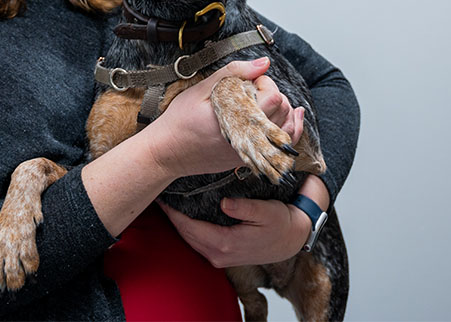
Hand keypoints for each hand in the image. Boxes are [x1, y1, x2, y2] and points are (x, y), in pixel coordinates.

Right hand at [142, 58, 305, 180]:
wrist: (166, 152)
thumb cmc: (179, 119)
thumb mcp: (202, 89)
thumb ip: (233, 73)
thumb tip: (263, 62)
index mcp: (237, 118)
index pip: (274, 98)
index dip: (265, 83)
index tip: (250, 80)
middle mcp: (247, 139)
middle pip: (283, 113)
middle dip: (275, 94)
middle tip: (254, 88)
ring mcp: (249, 153)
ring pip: (287, 132)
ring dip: (285, 111)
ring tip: (272, 99)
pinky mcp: (246, 160)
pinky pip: (279, 148)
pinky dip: (288, 130)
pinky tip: (292, 117)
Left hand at [159, 196, 310, 267]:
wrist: (291, 240)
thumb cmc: (279, 223)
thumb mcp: (266, 211)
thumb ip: (244, 208)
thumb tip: (224, 203)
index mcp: (226, 243)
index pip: (190, 227)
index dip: (173, 212)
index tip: (162, 196)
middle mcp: (219, 254)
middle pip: (184, 234)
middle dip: (171, 216)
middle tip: (159, 194)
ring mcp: (219, 258)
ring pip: (188, 239)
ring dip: (177, 222)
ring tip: (167, 201)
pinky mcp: (221, 255)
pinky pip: (196, 242)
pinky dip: (187, 228)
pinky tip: (183, 214)